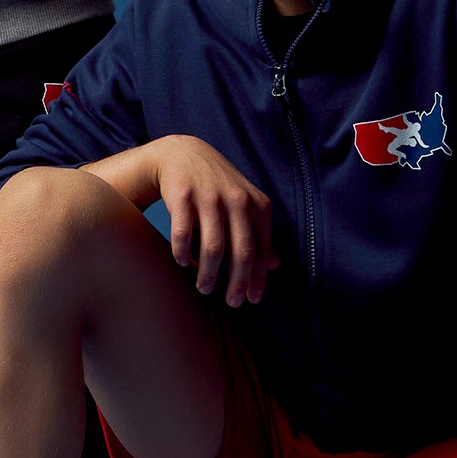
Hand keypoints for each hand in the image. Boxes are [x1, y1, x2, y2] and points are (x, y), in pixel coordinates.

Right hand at [149, 135, 277, 306]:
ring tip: (204, 288)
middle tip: (231, 303)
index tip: (251, 299)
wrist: (183, 155)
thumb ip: (259, 233)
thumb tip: (274, 265)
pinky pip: (183, 234)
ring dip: (208, 274)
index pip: (261, 249)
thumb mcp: (245, 204)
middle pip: (241, 252)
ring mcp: (209, 197)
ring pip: (214, 248)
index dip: (257, 278)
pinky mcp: (182, 195)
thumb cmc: (218, 187)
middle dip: (236, 283)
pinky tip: (182, 263)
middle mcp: (236, 199)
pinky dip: (183, 254)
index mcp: (256, 204)